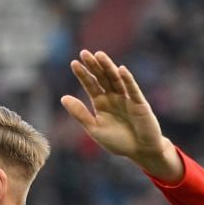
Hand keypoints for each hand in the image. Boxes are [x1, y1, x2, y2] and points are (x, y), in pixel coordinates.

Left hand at [59, 49, 179, 179]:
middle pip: (102, 78)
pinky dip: (127, 80)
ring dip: (108, 67)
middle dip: (94, 66)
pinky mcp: (140, 104)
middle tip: (84, 53)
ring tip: (99, 55)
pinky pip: (133, 90)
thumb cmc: (118, 141)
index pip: (90, 85)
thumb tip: (63, 97)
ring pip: (116, 80)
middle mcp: (114, 97)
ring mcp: (127, 98)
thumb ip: (80, 114)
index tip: (73, 63)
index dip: (83, 74)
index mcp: (101, 103)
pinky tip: (121, 70)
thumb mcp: (94, 128)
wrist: (140, 151)